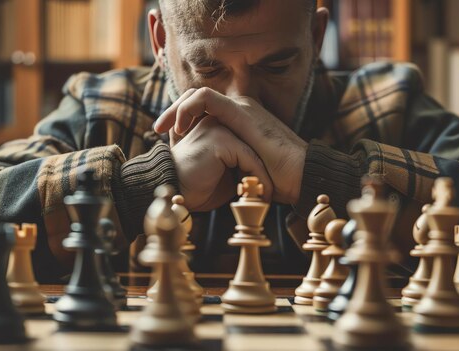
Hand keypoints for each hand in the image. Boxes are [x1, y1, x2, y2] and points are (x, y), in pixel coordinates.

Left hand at [154, 88, 306, 203]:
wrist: (301, 176)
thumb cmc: (279, 179)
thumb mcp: (246, 168)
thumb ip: (230, 162)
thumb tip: (214, 175)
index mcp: (241, 120)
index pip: (204, 110)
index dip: (183, 119)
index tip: (167, 140)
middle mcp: (240, 109)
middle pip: (197, 99)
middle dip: (174, 112)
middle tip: (158, 131)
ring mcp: (241, 107)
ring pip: (197, 95)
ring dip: (176, 108)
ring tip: (162, 127)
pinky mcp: (240, 111)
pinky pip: (205, 99)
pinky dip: (188, 108)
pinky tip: (179, 127)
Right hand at [170, 115, 272, 211]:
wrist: (173, 193)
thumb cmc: (195, 188)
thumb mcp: (223, 175)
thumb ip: (239, 167)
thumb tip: (262, 177)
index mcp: (216, 125)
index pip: (248, 142)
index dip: (260, 166)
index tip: (266, 192)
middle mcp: (216, 121)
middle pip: (254, 145)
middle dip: (266, 170)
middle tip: (271, 196)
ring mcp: (218, 127)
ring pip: (254, 153)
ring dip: (264, 177)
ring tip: (266, 198)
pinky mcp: (220, 139)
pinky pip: (249, 160)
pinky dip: (259, 180)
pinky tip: (261, 198)